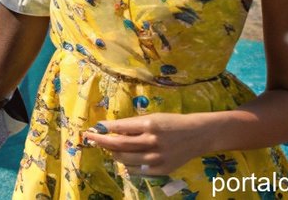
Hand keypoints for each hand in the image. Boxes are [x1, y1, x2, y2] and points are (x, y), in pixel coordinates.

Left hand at [82, 113, 208, 178]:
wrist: (197, 135)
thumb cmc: (171, 123)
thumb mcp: (153, 118)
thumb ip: (133, 126)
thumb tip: (111, 131)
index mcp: (149, 125)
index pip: (119, 128)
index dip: (104, 129)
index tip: (93, 128)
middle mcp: (152, 141)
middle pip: (118, 144)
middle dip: (101, 141)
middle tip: (90, 138)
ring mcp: (156, 158)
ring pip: (125, 159)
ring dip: (113, 153)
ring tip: (108, 149)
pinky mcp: (161, 170)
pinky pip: (137, 170)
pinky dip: (127, 165)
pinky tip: (123, 160)